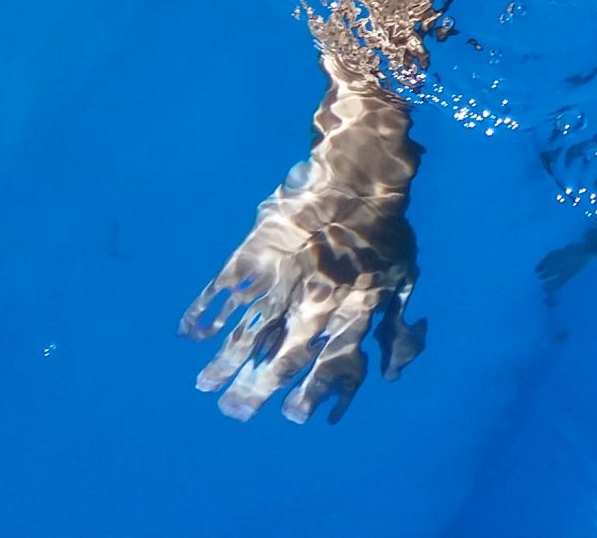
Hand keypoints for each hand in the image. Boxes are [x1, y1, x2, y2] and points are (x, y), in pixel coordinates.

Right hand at [180, 161, 425, 423]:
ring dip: (223, 364)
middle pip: (280, 361)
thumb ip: (398, 332)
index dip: (311, 396)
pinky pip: (221, 293)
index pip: (328, 370)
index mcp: (353, 315)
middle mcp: (312, 308)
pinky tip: (191, 334)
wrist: (354, 178)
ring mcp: (280, 283)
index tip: (294, 417)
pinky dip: (203, 314)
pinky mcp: (255, 259)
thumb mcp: (406, 279)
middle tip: (233, 412)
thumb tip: (389, 377)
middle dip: (254, 391)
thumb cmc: (386, 230)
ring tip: (204, 386)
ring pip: (246, 335)